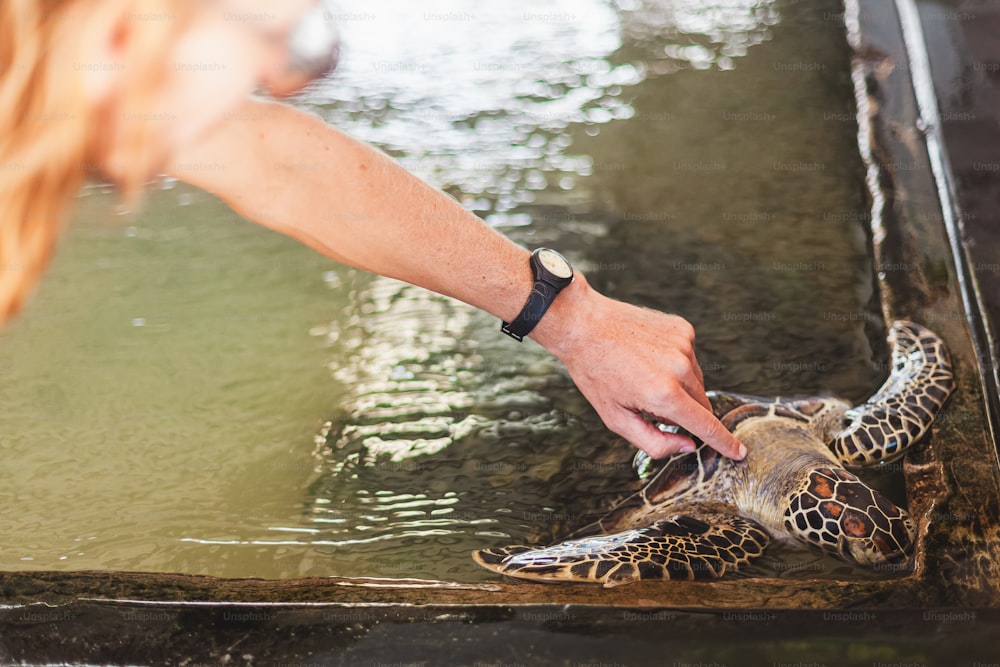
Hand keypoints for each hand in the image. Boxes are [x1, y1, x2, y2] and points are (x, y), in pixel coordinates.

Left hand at [534, 277, 746, 460]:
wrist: (584, 325)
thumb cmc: (595, 373)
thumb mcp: (616, 418)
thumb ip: (654, 441)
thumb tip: (687, 446)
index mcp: (664, 394)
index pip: (705, 425)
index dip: (723, 442)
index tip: (739, 452)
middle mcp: (679, 368)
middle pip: (701, 404)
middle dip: (685, 412)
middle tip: (652, 405)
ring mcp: (684, 345)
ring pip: (696, 381)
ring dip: (679, 387)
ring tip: (644, 375)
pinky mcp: (683, 329)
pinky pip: (689, 357)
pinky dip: (676, 363)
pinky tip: (649, 356)